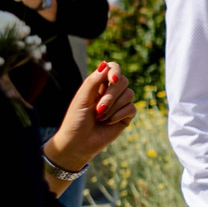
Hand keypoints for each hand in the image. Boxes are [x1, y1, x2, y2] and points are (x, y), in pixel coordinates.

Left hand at [42, 62, 136, 176]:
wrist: (79, 142)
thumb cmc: (76, 120)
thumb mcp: (82, 98)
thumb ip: (93, 80)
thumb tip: (105, 64)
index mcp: (98, 84)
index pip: (113, 68)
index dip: (116, 72)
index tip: (112, 81)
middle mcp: (111, 91)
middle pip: (123, 81)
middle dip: (112, 95)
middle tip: (99, 108)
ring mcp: (120, 103)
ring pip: (129, 94)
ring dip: (113, 107)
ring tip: (100, 117)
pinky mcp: (126, 116)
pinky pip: (131, 108)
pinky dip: (118, 115)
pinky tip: (108, 122)